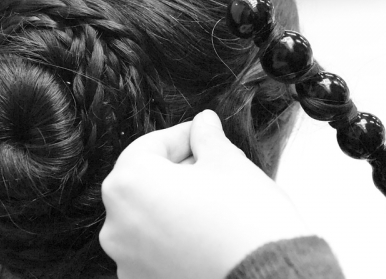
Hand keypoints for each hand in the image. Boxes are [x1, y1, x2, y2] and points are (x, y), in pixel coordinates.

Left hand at [99, 110, 310, 278]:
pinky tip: (202, 231)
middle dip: (176, 169)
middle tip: (210, 165)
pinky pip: (150, 247)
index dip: (181, 136)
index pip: (149, 146)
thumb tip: (203, 123)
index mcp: (128, 183)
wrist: (270, 277)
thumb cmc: (247, 221)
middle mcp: (115, 223)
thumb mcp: (228, 162)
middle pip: (144, 180)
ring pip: (146, 214)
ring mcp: (125, 257)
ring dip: (172, 202)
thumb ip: (207, 137)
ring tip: (209, 200)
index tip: (202, 134)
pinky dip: (171, 235)